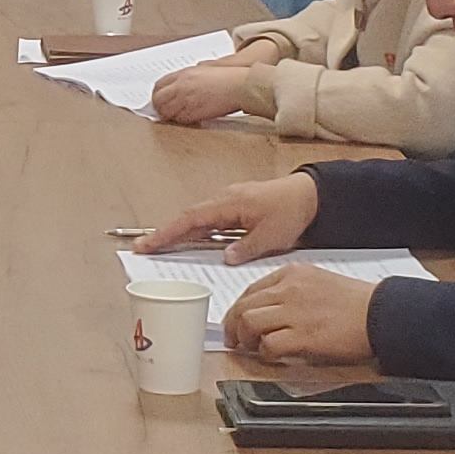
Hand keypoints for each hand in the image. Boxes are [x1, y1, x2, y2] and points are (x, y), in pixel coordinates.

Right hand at [137, 171, 319, 260]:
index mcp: (229, 204)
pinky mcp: (235, 206)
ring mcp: (229, 202)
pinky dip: (196, 229)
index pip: (190, 219)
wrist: (310, 195)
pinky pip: (210, 219)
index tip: (148, 244)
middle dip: (165, 233)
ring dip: (180, 232)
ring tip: (162, 247)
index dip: (167, 233)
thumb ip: (246, 248)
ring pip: (197, 218)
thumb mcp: (271, 236)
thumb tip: (226, 258)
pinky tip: (194, 241)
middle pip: (188, 218)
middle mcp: (225, 199)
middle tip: (144, 248)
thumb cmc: (292, 210)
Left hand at [146, 61, 264, 126]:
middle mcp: (181, 85)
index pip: (159, 85)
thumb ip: (191, 76)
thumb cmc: (228, 78)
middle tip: (162, 112)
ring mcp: (186, 99)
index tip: (159, 100)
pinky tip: (186, 119)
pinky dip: (180, 121)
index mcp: (184, 74)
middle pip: (158, 99)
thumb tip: (185, 81)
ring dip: (168, 116)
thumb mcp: (205, 71)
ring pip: (166, 111)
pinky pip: (180, 119)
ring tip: (174, 117)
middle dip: (158, 107)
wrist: (239, 86)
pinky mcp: (194, 111)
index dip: (157, 95)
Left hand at [223, 264, 381, 362]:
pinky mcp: (302, 336)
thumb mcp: (318, 281)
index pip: (250, 290)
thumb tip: (268, 311)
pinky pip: (268, 345)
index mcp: (291, 274)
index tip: (236, 322)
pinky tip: (274, 356)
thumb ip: (291, 291)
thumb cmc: (355, 302)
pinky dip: (266, 353)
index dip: (238, 310)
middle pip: (243, 306)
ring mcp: (294, 312)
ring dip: (245, 340)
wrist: (381, 314)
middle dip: (233, 327)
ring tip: (253, 348)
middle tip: (235, 340)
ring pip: (248, 323)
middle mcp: (289, 289)